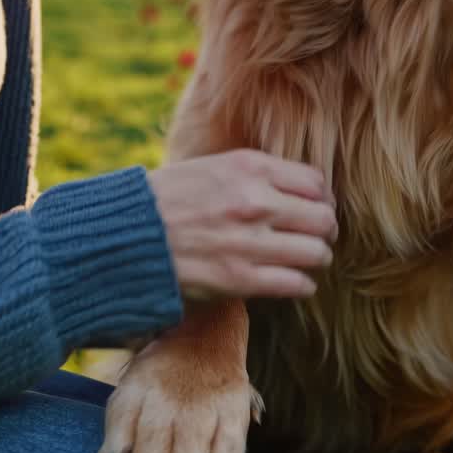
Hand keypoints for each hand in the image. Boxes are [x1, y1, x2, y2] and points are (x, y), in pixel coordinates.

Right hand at [148, 149, 336, 300]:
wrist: (127, 234)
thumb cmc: (167, 199)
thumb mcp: (213, 167)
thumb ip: (254, 174)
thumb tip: (295, 188)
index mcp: (249, 167)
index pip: (316, 182)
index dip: (322, 199)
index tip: (316, 208)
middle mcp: (255, 201)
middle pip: (323, 218)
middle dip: (326, 230)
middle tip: (318, 237)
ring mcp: (249, 242)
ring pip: (317, 253)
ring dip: (317, 259)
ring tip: (307, 261)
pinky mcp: (240, 279)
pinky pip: (296, 284)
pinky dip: (302, 285)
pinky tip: (294, 282)